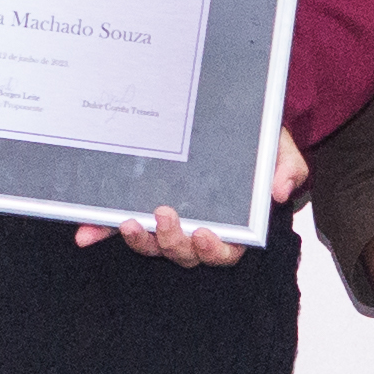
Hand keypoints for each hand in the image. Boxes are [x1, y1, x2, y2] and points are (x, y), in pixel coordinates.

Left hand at [92, 126, 302, 267]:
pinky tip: (85, 233)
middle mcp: (197, 228)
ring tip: (126, 222)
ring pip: (152, 245)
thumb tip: (279, 190)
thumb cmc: (257, 142)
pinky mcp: (141, 207)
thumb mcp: (279, 148)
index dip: (212, 249)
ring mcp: (167, 221)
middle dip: (172, 241)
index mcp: (233, 224)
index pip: (225, 250)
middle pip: (183, 253)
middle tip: (163, 215)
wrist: (230, 120)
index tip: (202, 233)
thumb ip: (288, 168)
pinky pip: (120, 225)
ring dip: (138, 241)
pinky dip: (101, 232)